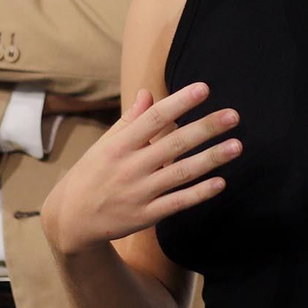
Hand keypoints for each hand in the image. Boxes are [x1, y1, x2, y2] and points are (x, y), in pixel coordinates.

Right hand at [41, 83, 240, 256]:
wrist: (71, 218)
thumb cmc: (91, 174)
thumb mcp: (104, 144)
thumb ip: (129, 120)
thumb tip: (147, 93)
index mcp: (119, 145)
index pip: (154, 118)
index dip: (179, 102)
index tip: (204, 88)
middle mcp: (130, 167)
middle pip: (174, 144)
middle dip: (205, 128)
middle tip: (233, 115)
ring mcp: (139, 192)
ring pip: (181, 173)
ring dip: (211, 159)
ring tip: (236, 146)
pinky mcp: (145, 216)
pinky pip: (177, 203)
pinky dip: (199, 193)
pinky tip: (221, 182)